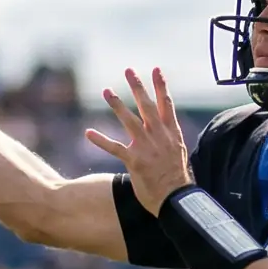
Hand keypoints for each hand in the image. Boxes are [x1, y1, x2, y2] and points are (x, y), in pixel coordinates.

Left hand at [86, 68, 192, 213]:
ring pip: (129, 121)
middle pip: (147, 106)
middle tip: (128, 70)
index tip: (155, 70)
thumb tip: (166, 130)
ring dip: (117, 105)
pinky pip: (114, 147)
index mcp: (171, 133)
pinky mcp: (135, 161)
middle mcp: (159, 136)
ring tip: (106, 90)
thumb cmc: (177, 179)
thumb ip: (169, 138)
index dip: (161, 86)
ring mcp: (147, 148)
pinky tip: (88, 132)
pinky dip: (100, 140)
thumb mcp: (179, 154)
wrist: (176, 199)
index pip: (167, 104)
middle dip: (138, 87)